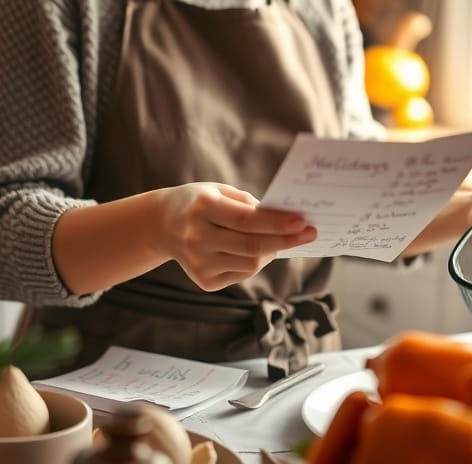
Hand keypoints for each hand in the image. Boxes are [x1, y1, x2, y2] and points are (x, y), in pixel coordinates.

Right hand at [157, 182, 315, 290]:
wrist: (163, 225)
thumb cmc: (200, 203)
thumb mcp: (221, 192)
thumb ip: (250, 205)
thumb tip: (285, 220)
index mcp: (202, 208)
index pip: (247, 220)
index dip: (277, 223)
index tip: (303, 221)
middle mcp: (197, 237)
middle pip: (252, 246)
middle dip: (285, 240)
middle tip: (309, 233)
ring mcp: (198, 263)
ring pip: (251, 264)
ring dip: (272, 252)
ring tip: (279, 239)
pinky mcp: (203, 281)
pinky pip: (242, 273)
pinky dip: (255, 262)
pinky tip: (253, 250)